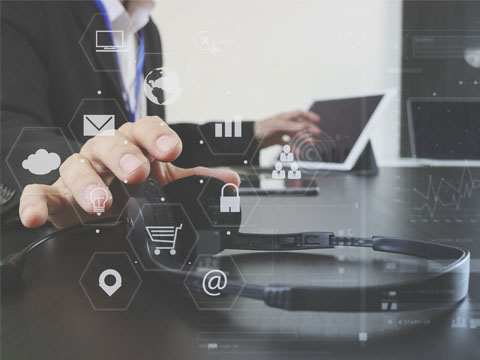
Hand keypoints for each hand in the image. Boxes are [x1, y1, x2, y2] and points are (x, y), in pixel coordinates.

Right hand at [19, 116, 239, 228]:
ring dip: (87, 184)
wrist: (104, 208)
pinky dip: (35, 203)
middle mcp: (105, 155)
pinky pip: (40, 194)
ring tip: (100, 204)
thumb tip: (231, 181)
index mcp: (134, 146)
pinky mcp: (55, 196)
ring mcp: (78, 174)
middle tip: (136, 173)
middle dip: (123, 157)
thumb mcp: (166, 184)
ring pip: (75, 167)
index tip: (171, 148)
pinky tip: (36, 217)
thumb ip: (195, 181)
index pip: (144, 129)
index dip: (157, 136)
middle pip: (109, 144)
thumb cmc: (135, 190)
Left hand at [254, 110, 320, 147]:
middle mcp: (283, 124)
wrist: (249, 138)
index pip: (299, 114)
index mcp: (284, 117)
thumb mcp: (276, 125)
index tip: (318, 120)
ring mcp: (281, 132)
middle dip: (309, 129)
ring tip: (310, 144)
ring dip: (303, 140)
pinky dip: (293, 147)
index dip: (309, 116)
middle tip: (317, 134)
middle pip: (299, 126)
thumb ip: (290, 125)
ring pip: (295, 136)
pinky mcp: (277, 140)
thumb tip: (303, 125)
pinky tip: (297, 151)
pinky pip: (288, 144)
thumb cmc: (260, 128)